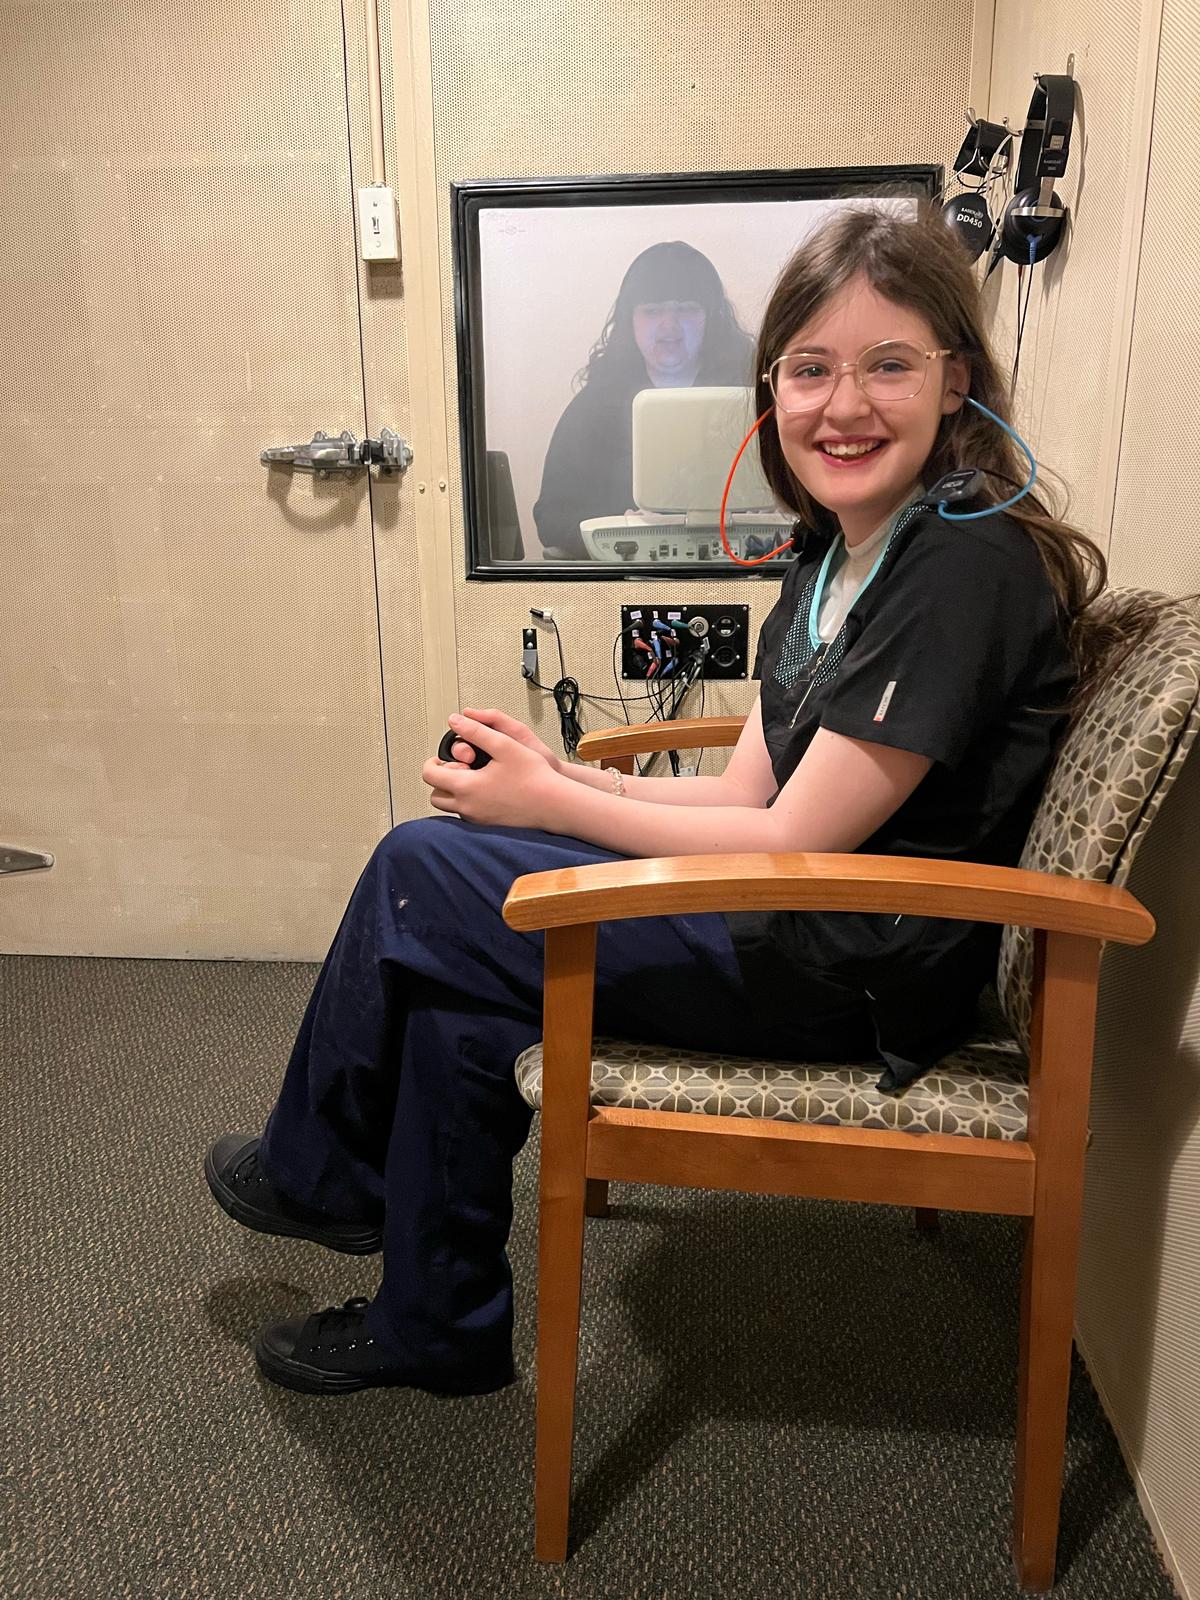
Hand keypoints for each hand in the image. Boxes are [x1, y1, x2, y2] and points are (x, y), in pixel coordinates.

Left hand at [421, 713, 562, 828]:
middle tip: (458, 766)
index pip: (430, 775)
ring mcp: (476, 819)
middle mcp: (467, 807)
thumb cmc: (534, 777)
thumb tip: (455, 721)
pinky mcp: (487, 826)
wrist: (554, 805)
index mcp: (466, 787)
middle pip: (435, 795)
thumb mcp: (503, 744)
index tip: (442, 756)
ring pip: (449, 806)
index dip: (432, 761)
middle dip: (441, 778)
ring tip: (472, 777)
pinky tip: (486, 789)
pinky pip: (466, 814)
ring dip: (453, 791)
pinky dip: (467, 801)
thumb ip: (475, 731)